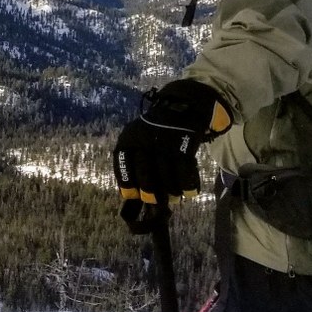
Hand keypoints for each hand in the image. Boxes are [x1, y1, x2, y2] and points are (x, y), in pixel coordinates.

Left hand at [112, 79, 223, 234]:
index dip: (127, 183)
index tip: (132, 197)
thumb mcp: (137, 139)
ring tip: (173, 199)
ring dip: (171, 191)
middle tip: (156, 203)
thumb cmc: (156, 132)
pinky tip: (188, 192)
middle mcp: (144, 140)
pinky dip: (187, 185)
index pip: (123, 164)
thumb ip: (133, 161)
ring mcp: (165, 143)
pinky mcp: (184, 145)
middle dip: (150, 192)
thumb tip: (131, 194)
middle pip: (145, 174)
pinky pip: (185, 171)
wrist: (182, 109)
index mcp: (128, 139)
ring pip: (166, 175)